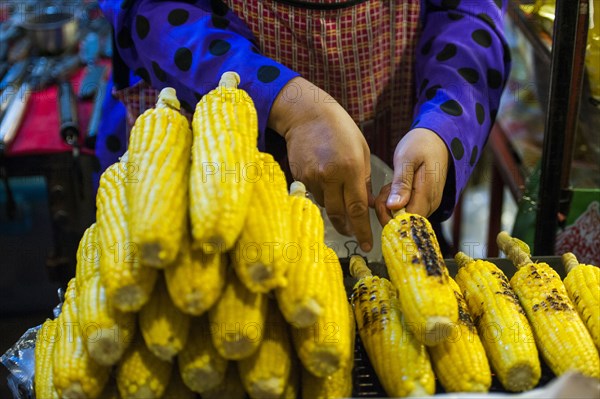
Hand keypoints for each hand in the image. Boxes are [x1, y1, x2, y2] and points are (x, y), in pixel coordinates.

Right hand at [268, 77, 372, 251]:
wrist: (306, 115)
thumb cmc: (340, 129)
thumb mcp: (362, 151)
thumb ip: (364, 180)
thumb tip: (366, 205)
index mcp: (351, 169)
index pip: (357, 209)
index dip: (362, 230)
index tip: (368, 244)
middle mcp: (330, 176)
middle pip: (339, 214)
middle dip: (348, 228)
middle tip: (355, 234)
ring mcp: (312, 178)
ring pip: (325, 206)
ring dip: (335, 209)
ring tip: (340, 200)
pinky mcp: (299, 177)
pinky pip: (313, 196)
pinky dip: (322, 197)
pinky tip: (326, 185)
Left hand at [374, 128, 448, 225]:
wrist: (436, 139)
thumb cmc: (421, 145)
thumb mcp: (406, 159)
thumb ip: (401, 184)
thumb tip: (394, 207)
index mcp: (427, 195)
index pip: (407, 221)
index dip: (390, 217)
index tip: (382, 201)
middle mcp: (431, 204)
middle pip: (404, 221)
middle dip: (387, 209)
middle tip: (386, 188)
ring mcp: (429, 204)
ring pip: (403, 216)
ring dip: (390, 204)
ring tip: (391, 184)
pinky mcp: (425, 202)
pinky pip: (407, 209)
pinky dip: (396, 200)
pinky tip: (396, 187)